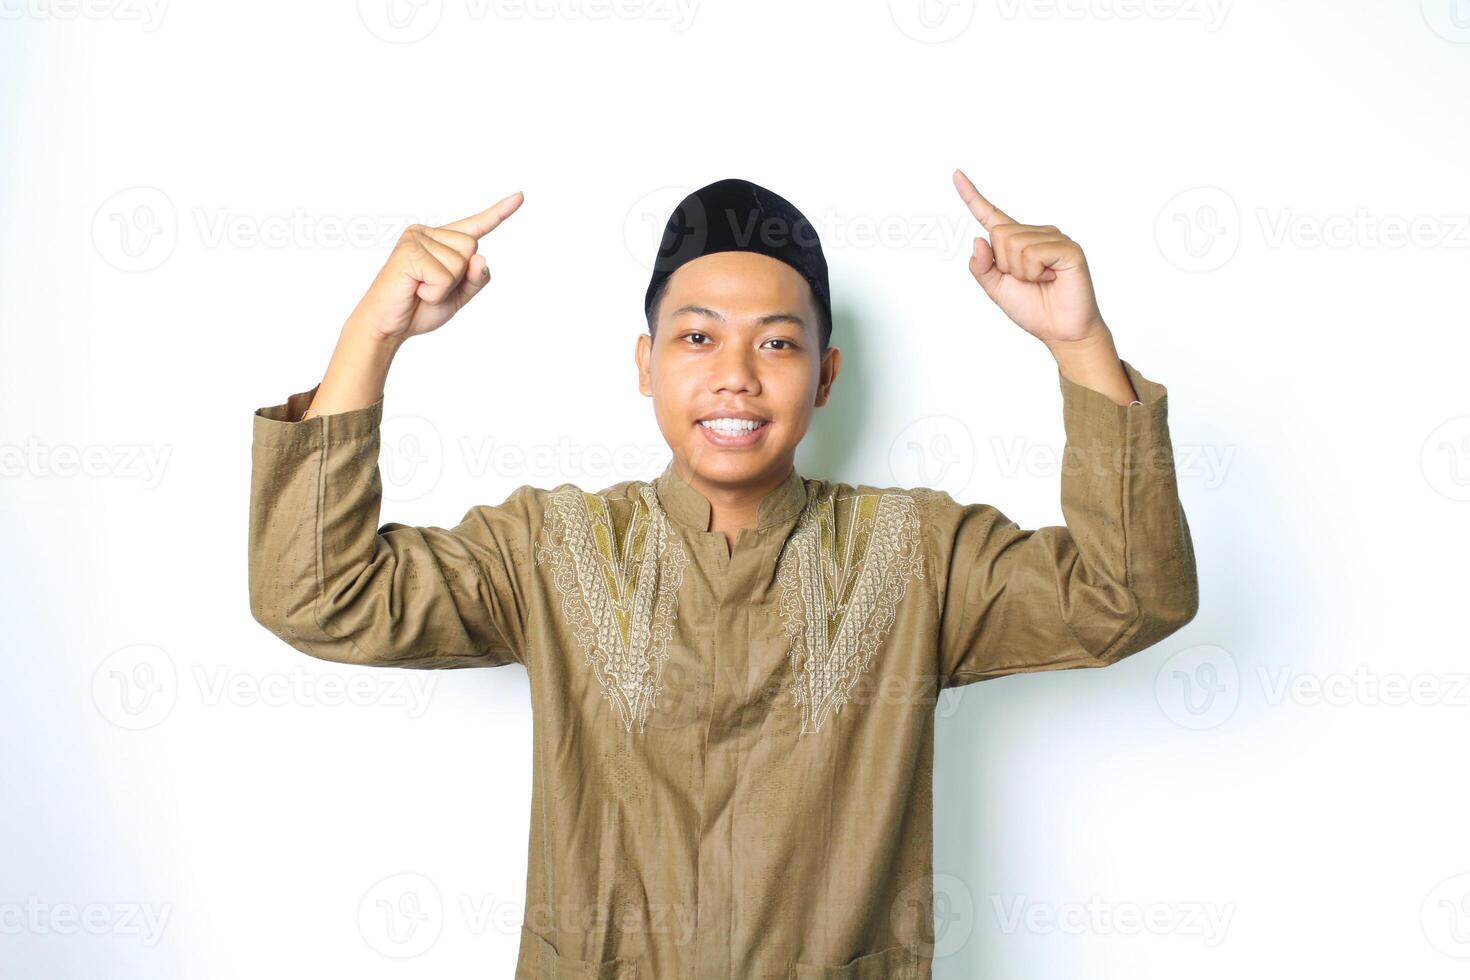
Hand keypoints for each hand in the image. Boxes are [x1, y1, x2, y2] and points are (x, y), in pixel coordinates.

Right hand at [346, 191, 523, 343]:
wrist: (388, 327)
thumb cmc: (419, 309)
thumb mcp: (458, 295)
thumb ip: (476, 278)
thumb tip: (480, 256)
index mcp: (440, 240)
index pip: (475, 226)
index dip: (499, 212)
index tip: (520, 197)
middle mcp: (427, 233)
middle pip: (472, 248)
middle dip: (459, 277)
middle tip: (431, 288)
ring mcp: (416, 239)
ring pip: (460, 262)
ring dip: (445, 287)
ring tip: (421, 290)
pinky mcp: (408, 252)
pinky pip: (444, 276)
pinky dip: (435, 292)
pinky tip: (416, 291)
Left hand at [953, 169, 1105, 345]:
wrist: (1061, 332)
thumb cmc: (1033, 309)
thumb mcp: (996, 289)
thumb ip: (981, 267)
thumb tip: (977, 239)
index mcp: (1016, 241)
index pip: (990, 214)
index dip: (971, 196)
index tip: (956, 174)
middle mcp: (1035, 233)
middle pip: (998, 234)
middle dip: (1005, 264)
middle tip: (1027, 280)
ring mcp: (1053, 238)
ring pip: (1014, 244)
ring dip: (1021, 272)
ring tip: (1041, 280)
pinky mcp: (1068, 248)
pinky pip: (1033, 253)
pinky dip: (1035, 272)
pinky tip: (1052, 277)